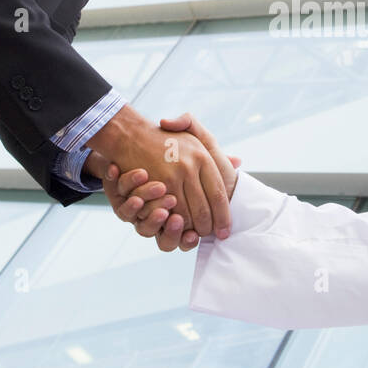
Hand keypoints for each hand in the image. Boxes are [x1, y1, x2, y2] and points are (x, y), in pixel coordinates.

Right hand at [104, 113, 240, 249]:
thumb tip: (237, 162)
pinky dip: (172, 224)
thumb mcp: (193, 135)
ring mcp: (171, 176)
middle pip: (204, 209)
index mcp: (203, 156)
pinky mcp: (154, 185)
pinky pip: (168, 213)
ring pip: (186, 215)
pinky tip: (175, 226)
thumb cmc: (167, 139)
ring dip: (189, 229)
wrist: (130, 133)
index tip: (224, 231)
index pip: (218, 194)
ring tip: (193, 234)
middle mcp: (190, 166)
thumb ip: (214, 148)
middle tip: (207, 235)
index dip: (223, 216)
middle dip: (206, 228)